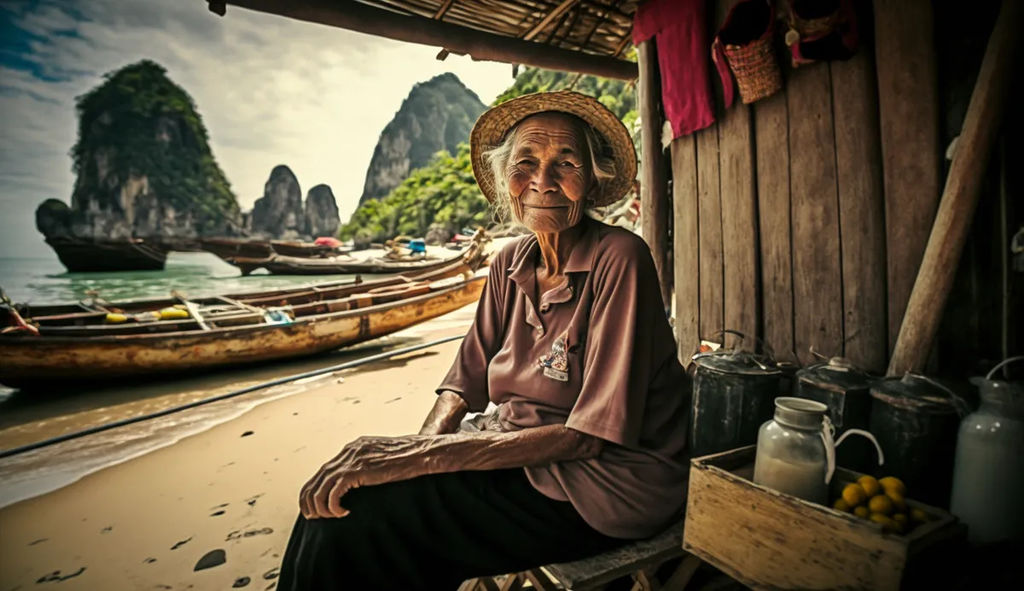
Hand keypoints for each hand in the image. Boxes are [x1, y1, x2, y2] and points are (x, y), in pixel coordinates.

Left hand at [298, 435, 427, 518]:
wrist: (423, 453)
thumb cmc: (411, 459)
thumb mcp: (385, 460)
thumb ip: (371, 467)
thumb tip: (363, 483)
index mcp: (354, 448)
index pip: (324, 470)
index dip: (314, 489)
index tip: (314, 506)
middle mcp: (349, 451)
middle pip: (316, 478)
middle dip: (310, 500)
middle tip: (312, 517)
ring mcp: (352, 460)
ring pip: (321, 487)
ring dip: (320, 506)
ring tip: (329, 518)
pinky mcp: (357, 470)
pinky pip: (333, 492)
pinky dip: (333, 506)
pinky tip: (344, 513)